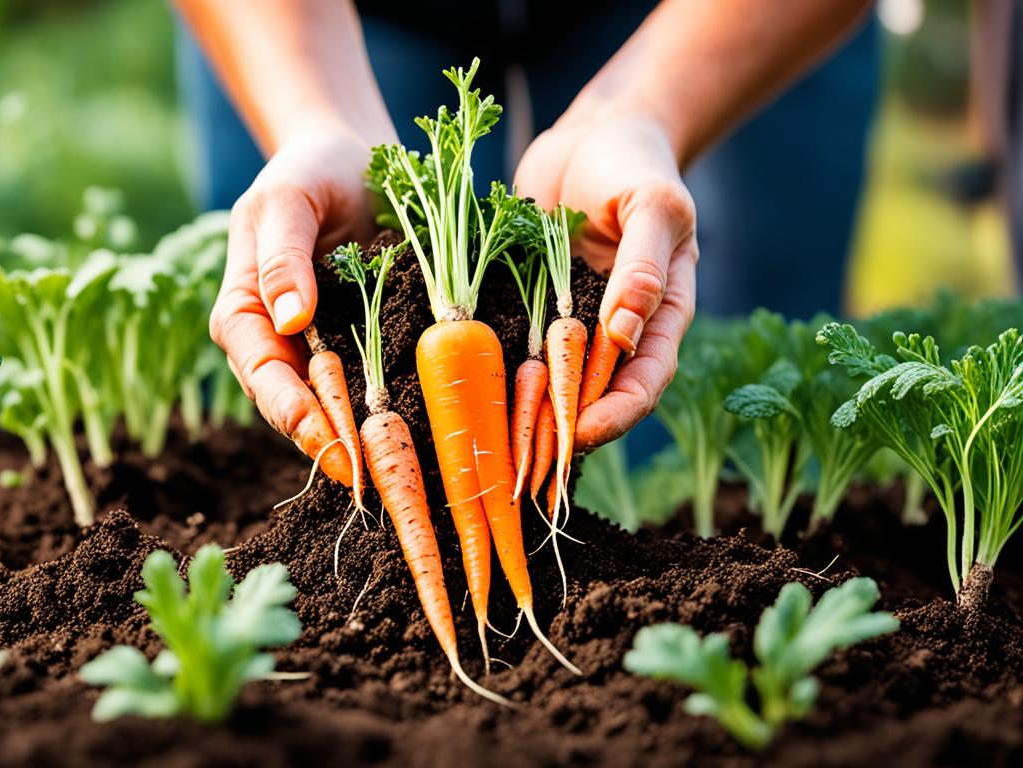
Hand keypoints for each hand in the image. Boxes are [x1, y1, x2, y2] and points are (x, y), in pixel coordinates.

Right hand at [210, 129, 376, 462]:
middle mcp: (274, 341)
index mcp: (243, 311)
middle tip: (368, 475)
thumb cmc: (311, 171)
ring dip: (359, 440)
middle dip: (328, 442)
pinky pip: (367, 387)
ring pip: (330, 407)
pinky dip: (386, 412)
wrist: (350, 158)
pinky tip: (417, 436)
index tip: (330, 439)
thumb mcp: (290, 199)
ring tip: (395, 472)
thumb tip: (289, 319)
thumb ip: (282, 255)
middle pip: (293, 405)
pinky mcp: (357, 346)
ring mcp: (316, 349)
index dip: (293, 411)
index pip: (261, 373)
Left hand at [515, 112, 697, 448]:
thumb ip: (644, 264)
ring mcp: (571, 319)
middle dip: (563, 429)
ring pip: (551, 378)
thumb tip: (626, 330)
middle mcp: (617, 328)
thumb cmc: (634, 163)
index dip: (618, 413)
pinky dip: (495, 367)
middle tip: (527, 458)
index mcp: (660, 313)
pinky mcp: (531, 304)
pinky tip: (464, 388)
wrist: (593, 132)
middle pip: (595, 393)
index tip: (583, 433)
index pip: (646, 380)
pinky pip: (514, 343)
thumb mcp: (651, 204)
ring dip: (526, 410)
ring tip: (493, 442)